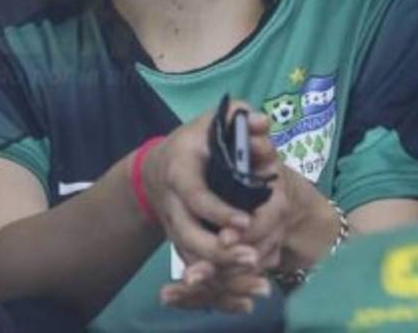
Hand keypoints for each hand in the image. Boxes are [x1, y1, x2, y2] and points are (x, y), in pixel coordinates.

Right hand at [140, 103, 270, 312]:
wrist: (157, 169)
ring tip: (257, 278)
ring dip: (222, 274)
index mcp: (180, 173)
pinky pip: (196, 271)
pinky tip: (245, 300)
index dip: (218, 211)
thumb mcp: (211, 122)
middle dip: (220, 251)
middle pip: (190, 236)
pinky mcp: (182, 245)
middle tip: (252, 257)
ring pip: (193, 259)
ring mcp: (175, 229)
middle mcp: (173, 206)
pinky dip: (218, 288)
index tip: (245, 221)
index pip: (196, 196)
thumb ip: (237, 116)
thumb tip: (260, 121)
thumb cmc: (194, 142)